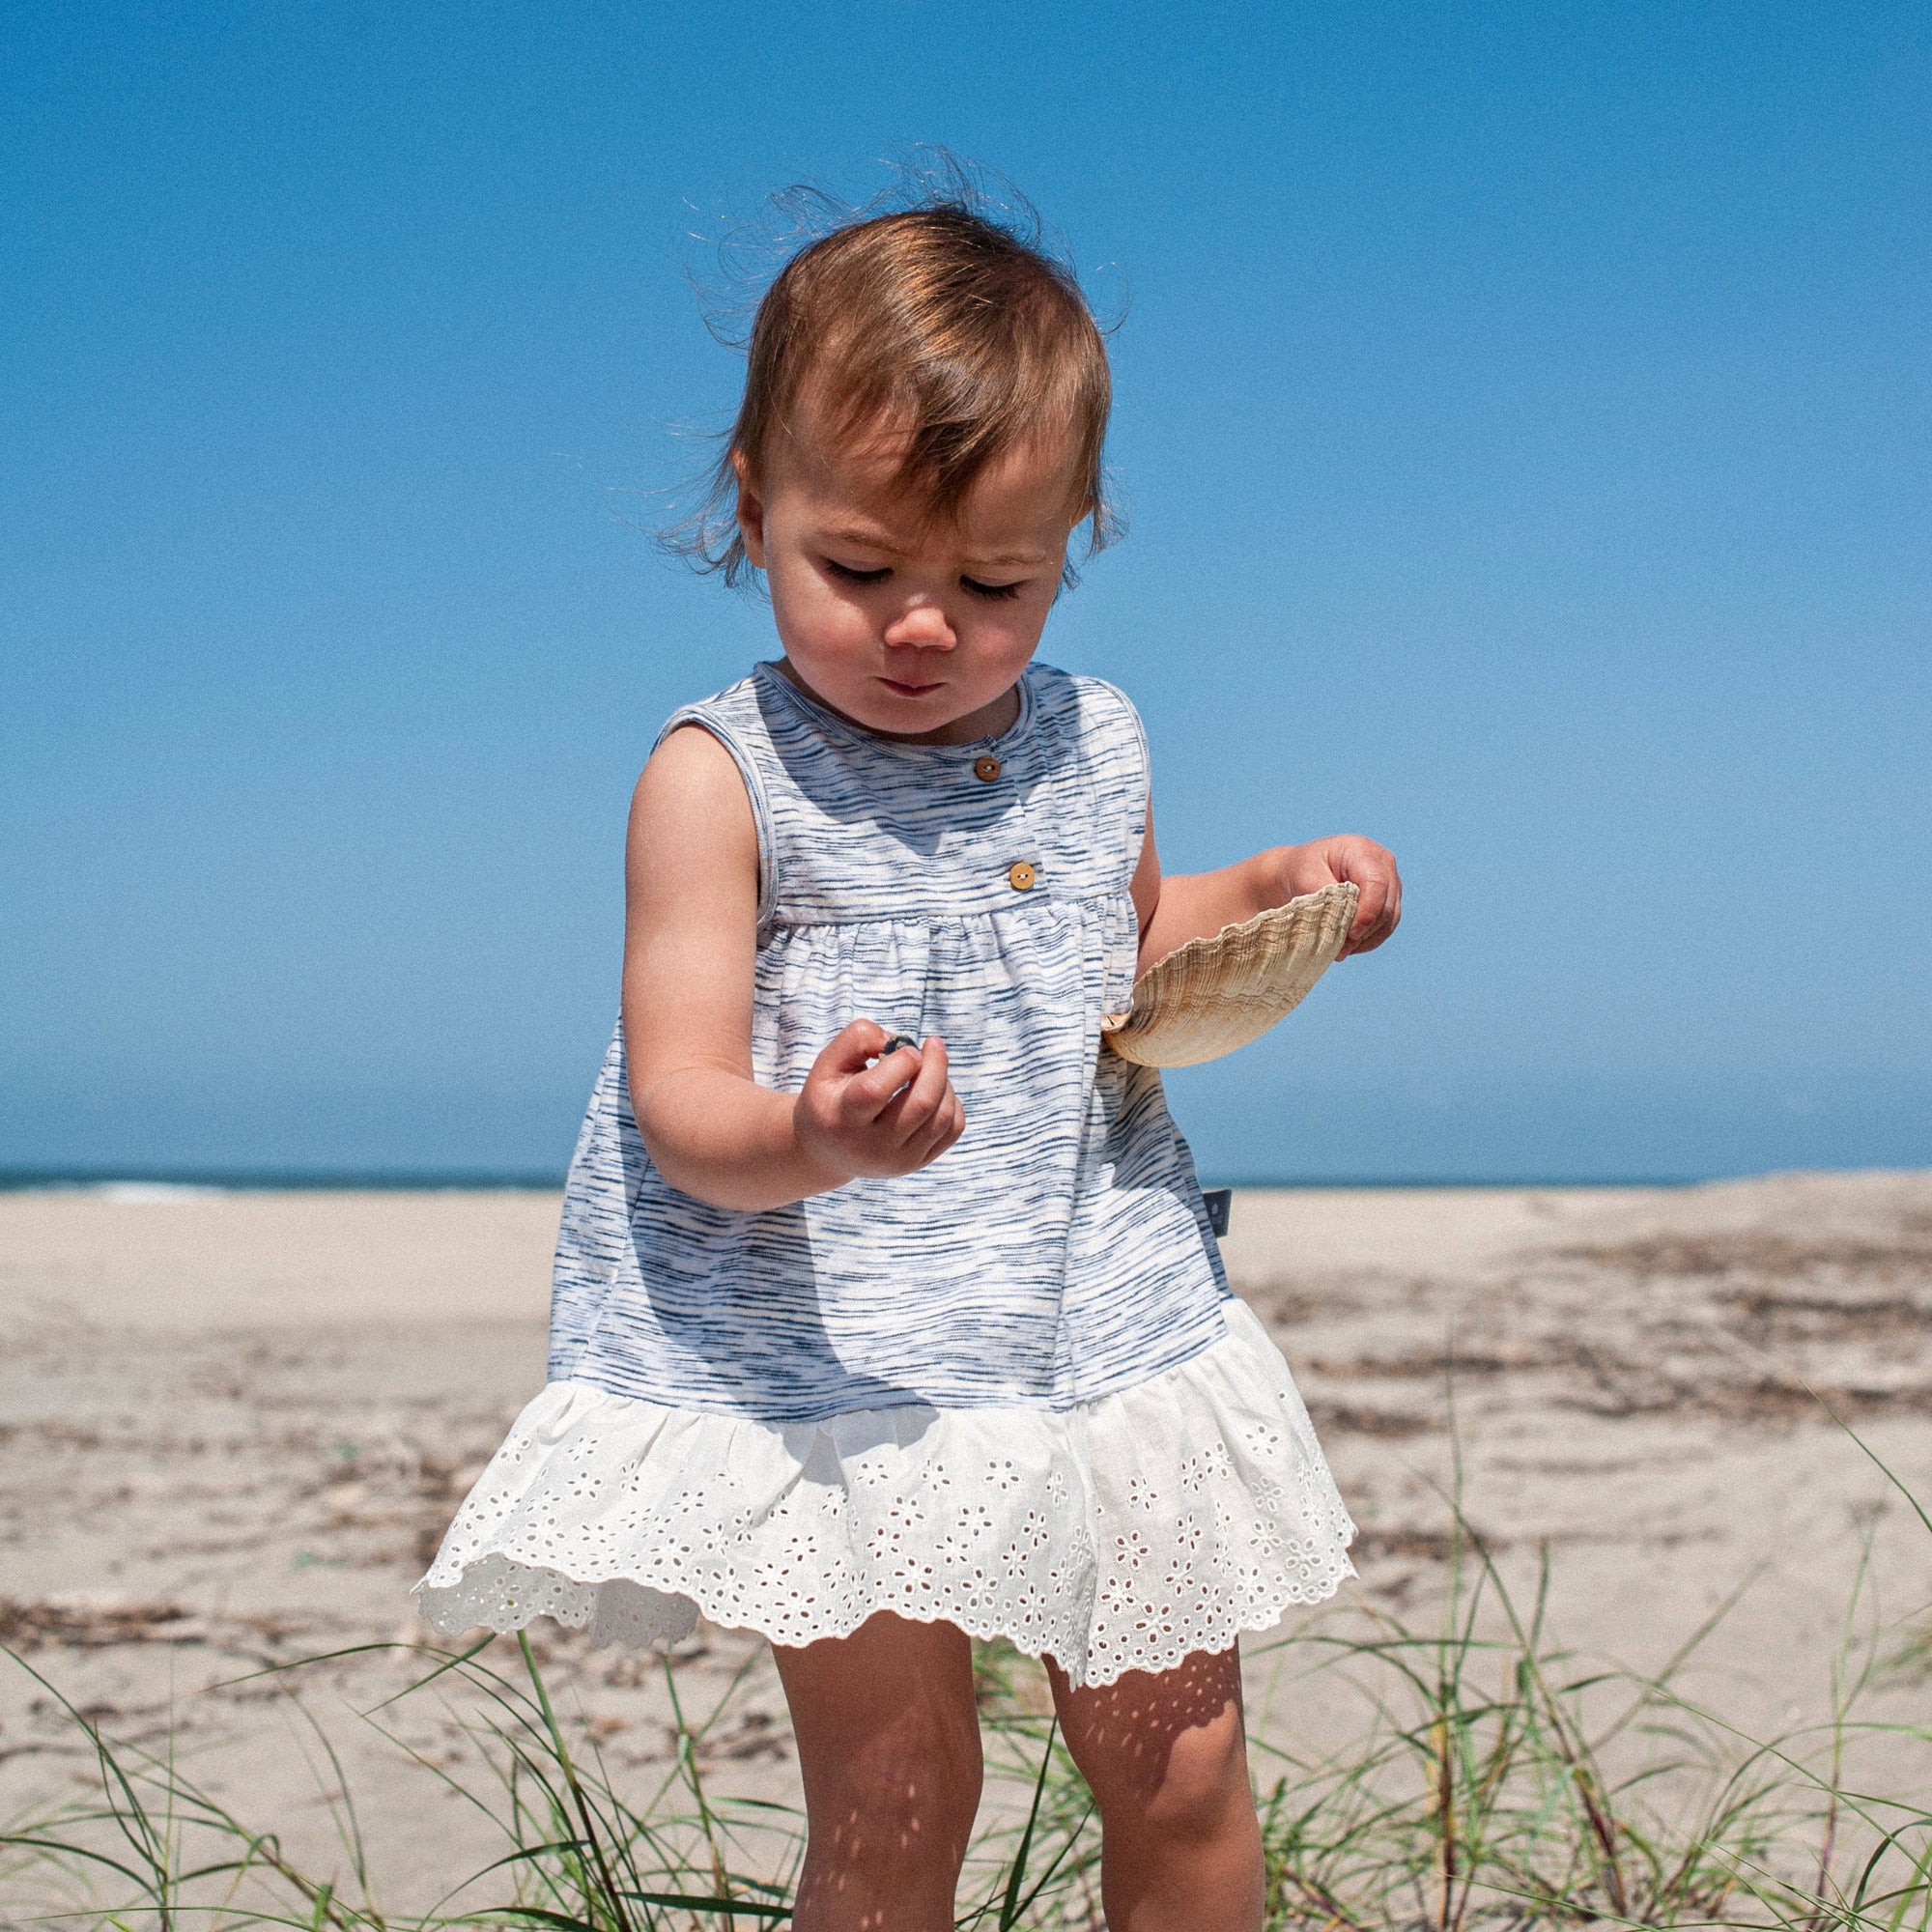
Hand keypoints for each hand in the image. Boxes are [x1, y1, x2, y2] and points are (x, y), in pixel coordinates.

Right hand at [793, 1020, 965, 1183]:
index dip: (901, 1062)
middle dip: (936, 1065)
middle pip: (921, 1104)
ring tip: (930, 1068)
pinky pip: (953, 1128)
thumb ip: (857, 1039)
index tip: (908, 1048)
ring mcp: (898, 1160)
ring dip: (944, 1082)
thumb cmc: (831, 1097)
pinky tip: (935, 1091)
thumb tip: (897, 1041)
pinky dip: (952, 1103)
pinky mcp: (918, 1163)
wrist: (830, 1151)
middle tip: (933, 1043)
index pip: (876, 1090)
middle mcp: (871, 1146)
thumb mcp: (827, 1064)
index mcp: (843, 1119)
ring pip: (942, 1116)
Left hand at [1277, 835, 1402, 956]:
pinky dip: (1368, 941)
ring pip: (1389, 920)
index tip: (1351, 934)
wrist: (1301, 872)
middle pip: (1386, 906)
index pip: (1376, 883)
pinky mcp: (1388, 901)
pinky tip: (1348, 946)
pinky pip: (1386, 928)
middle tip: (1339, 950)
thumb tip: (1342, 926)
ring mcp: (1390, 883)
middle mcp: (1383, 864)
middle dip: (1363, 932)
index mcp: (1363, 851)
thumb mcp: (1305, 878)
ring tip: (1340, 950)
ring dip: (1365, 940)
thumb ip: (1327, 899)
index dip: (1367, 912)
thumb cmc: (1301, 870)